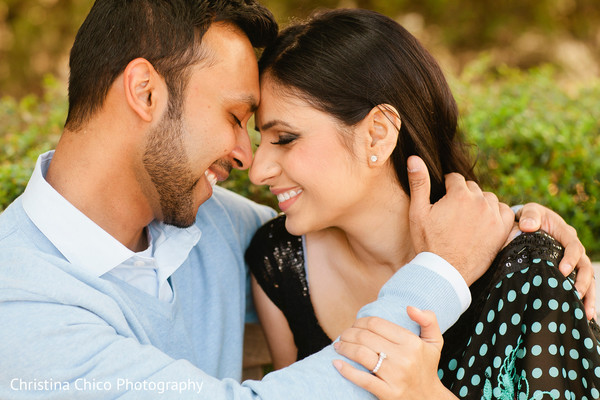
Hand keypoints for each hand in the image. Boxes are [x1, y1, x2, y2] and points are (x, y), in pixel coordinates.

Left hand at [333, 309, 456, 399]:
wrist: (429, 399)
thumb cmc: (427, 367)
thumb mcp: (434, 342)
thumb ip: (428, 320)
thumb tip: (410, 307)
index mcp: (412, 343)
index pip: (376, 324)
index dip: (360, 321)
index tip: (354, 324)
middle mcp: (404, 358)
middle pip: (365, 337)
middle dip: (348, 333)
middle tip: (343, 335)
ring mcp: (395, 376)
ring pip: (361, 354)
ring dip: (344, 347)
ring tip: (338, 346)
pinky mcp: (388, 393)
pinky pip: (362, 379)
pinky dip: (346, 370)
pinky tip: (337, 363)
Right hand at [407, 156, 513, 284]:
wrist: (445, 271)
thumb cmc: (428, 242)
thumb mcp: (418, 212)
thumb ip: (419, 183)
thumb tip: (414, 158)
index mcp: (460, 194)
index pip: (455, 179)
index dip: (446, 189)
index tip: (443, 202)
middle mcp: (480, 202)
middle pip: (472, 188)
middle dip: (462, 196)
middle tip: (452, 214)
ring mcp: (493, 216)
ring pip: (488, 198)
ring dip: (479, 204)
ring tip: (467, 219)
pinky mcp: (502, 230)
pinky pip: (503, 211)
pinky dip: (495, 214)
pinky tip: (483, 224)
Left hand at [516, 203, 595, 319]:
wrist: (531, 222)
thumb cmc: (530, 217)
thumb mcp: (530, 211)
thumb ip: (529, 216)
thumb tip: (528, 226)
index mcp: (566, 233)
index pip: (574, 246)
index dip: (571, 259)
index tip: (562, 271)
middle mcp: (574, 248)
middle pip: (585, 267)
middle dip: (582, 282)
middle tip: (574, 295)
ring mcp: (574, 260)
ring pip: (587, 280)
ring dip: (588, 296)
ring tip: (587, 314)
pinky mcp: (569, 270)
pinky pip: (580, 285)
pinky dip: (583, 300)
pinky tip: (584, 317)